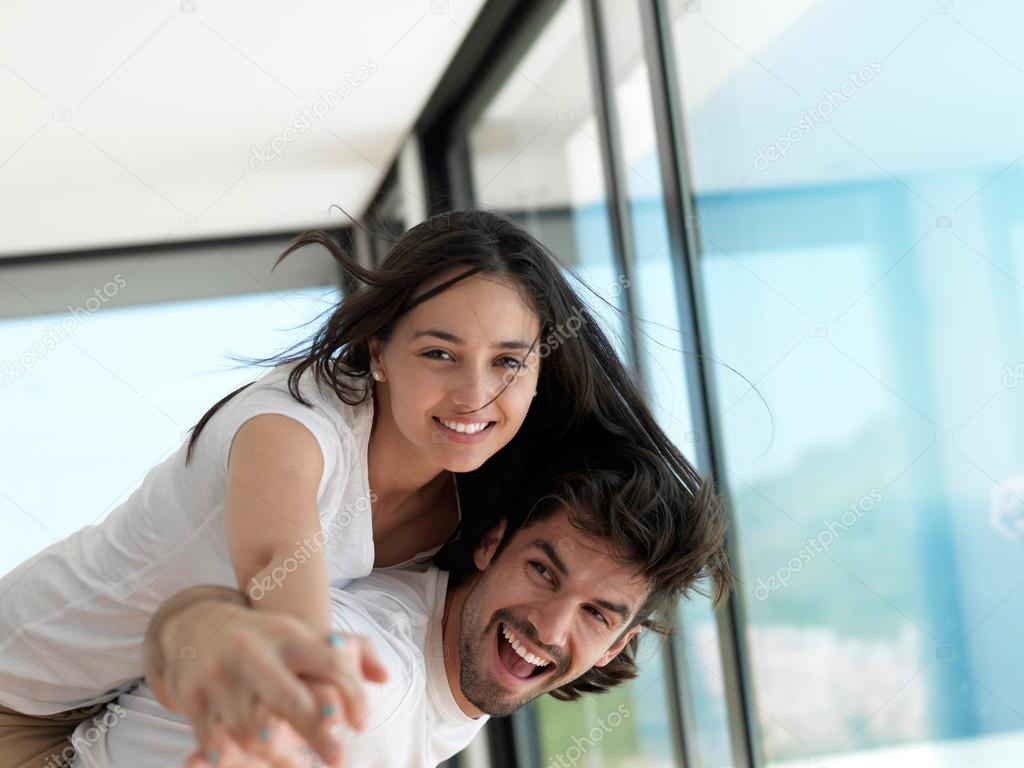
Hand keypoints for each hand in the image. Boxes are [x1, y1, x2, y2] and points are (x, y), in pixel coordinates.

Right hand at [156, 601, 387, 765]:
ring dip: (276, 754)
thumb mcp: (302, 635)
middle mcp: (255, 655)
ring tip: (295, 765)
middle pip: (291, 699)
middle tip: (339, 759)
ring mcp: (221, 676)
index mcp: (288, 637)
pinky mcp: (192, 697)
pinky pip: (213, 736)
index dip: (351, 693)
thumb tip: (385, 678)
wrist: (196, 623)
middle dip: (316, 732)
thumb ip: (353, 650)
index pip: (329, 663)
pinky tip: (240, 764)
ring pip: (252, 728)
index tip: (361, 724)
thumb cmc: (265, 637)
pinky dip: (228, 756)